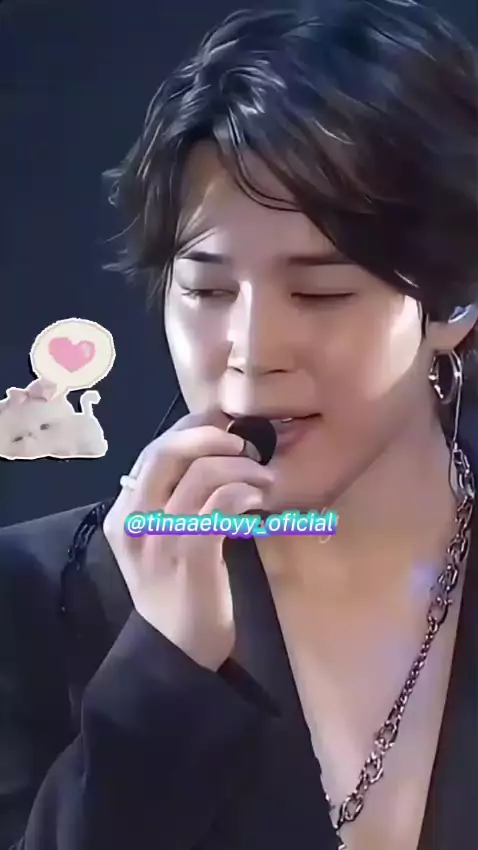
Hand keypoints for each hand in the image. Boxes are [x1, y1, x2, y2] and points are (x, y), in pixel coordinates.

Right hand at [103, 411, 273, 669]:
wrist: (177, 651)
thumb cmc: (176, 591)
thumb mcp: (159, 541)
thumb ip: (170, 500)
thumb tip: (208, 453)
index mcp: (123, 512)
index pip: (153, 451)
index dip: (191, 429)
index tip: (223, 425)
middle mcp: (134, 520)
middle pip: (168, 451)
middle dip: (211, 436)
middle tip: (245, 444)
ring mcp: (161, 538)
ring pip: (201, 473)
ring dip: (241, 467)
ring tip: (263, 479)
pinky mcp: (191, 555)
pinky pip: (220, 504)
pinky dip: (244, 492)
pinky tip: (258, 502)